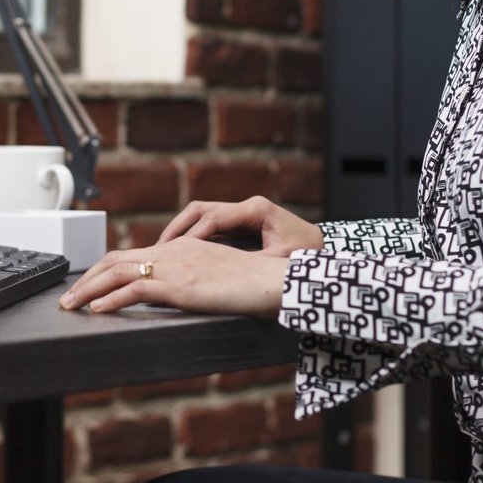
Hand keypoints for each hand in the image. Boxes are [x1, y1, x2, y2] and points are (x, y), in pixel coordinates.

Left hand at [58, 238, 290, 317]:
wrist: (276, 280)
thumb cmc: (254, 283)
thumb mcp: (217, 275)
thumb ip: (194, 277)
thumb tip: (176, 291)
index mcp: (181, 247)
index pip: (132, 255)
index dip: (104, 270)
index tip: (87, 285)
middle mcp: (173, 252)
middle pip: (116, 260)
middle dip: (87, 280)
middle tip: (67, 298)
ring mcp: (176, 267)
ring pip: (118, 273)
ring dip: (89, 290)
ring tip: (70, 306)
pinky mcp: (181, 286)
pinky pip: (137, 290)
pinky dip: (111, 299)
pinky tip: (96, 311)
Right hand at [156, 196, 322, 256]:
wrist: (322, 246)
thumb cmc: (306, 254)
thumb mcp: (283, 261)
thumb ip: (257, 265)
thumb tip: (231, 276)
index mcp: (256, 210)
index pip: (214, 218)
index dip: (193, 235)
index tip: (175, 253)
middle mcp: (245, 207)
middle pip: (201, 210)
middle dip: (178, 228)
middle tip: (159, 250)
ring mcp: (241, 214)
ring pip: (201, 215)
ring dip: (181, 231)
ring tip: (163, 252)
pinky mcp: (239, 224)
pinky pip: (209, 226)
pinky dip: (192, 238)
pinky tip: (180, 255)